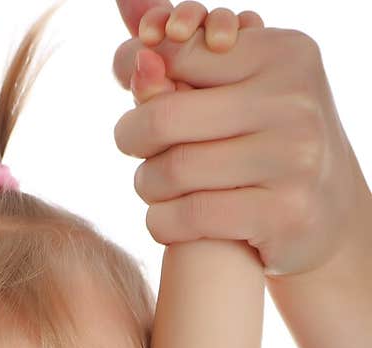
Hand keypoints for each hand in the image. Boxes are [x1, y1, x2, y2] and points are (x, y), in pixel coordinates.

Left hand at [111, 1, 366, 276]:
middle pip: (164, 117)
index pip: (178, 55)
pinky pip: (190, 216)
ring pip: (172, 171)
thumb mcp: (239, 85)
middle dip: (131, 136)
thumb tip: (125, 7)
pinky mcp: (283, 212)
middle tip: (132, 145)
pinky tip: (163, 218)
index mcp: (282, 53)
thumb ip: (184, 52)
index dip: (143, 78)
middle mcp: (292, 99)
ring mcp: (293, 157)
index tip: (140, 98)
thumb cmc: (267, 139)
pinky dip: (161, 222)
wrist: (327, 211)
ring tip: (151, 185)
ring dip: (145, 184)